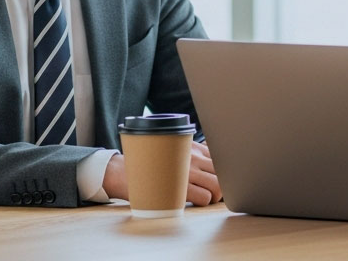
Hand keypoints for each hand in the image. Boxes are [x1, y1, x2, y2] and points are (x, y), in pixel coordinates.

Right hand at [100, 142, 222, 205]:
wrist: (123, 171)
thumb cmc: (150, 162)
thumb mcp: (171, 148)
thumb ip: (192, 151)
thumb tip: (210, 157)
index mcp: (192, 147)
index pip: (221, 158)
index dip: (223, 171)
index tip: (219, 179)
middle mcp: (192, 158)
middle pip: (222, 173)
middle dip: (222, 185)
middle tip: (213, 192)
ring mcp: (185, 173)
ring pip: (217, 186)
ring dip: (214, 195)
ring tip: (205, 198)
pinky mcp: (178, 189)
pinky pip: (203, 197)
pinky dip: (203, 202)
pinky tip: (194, 201)